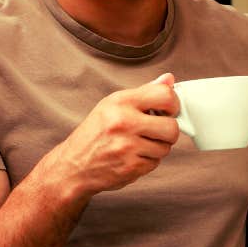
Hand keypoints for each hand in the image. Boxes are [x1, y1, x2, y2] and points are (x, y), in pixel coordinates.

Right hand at [44, 73, 180, 194]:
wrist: (73, 165)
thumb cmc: (94, 133)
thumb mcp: (112, 105)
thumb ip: (143, 93)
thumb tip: (169, 79)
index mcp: (120, 102)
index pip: (165, 95)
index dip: (173, 104)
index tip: (168, 110)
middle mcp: (123, 122)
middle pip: (172, 127)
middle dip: (168, 132)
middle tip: (156, 131)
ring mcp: (127, 146)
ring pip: (165, 148)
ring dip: (156, 148)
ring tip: (138, 145)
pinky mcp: (130, 167)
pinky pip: (155, 163)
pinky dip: (147, 161)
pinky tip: (131, 157)